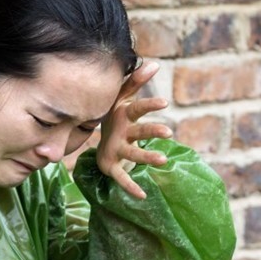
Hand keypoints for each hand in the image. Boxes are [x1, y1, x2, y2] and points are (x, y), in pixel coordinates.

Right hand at [96, 61, 172, 198]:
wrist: (91, 138)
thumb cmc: (115, 115)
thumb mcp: (123, 97)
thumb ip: (136, 81)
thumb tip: (154, 63)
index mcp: (124, 115)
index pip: (137, 108)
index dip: (149, 105)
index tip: (164, 102)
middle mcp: (120, 132)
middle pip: (138, 131)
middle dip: (151, 131)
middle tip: (168, 132)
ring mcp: (115, 150)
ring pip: (133, 154)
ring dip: (147, 158)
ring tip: (164, 160)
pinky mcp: (111, 167)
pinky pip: (122, 179)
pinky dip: (131, 187)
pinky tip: (143, 195)